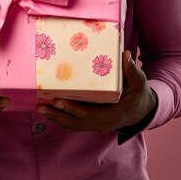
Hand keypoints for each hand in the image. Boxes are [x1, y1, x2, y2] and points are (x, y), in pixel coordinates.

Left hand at [36, 50, 156, 131]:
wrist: (141, 111)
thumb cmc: (139, 95)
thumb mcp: (139, 83)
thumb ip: (131, 70)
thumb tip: (125, 54)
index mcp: (113, 115)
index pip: (90, 114)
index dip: (73, 109)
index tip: (58, 101)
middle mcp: (102, 123)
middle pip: (76, 122)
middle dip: (57, 114)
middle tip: (41, 105)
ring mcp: (95, 125)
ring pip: (72, 124)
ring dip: (55, 117)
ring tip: (39, 107)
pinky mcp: (91, 123)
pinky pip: (73, 123)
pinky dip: (60, 118)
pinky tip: (48, 110)